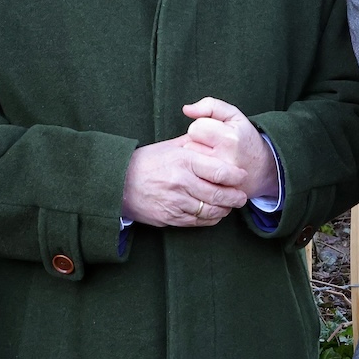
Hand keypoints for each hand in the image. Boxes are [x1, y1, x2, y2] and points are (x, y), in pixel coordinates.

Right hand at [122, 137, 242, 226]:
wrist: (117, 183)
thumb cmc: (145, 162)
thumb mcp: (169, 146)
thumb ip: (193, 143)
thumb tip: (214, 136)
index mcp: (183, 161)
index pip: (220, 171)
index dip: (236, 176)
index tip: (242, 176)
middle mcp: (181, 183)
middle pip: (219, 194)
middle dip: (235, 198)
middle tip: (241, 197)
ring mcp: (175, 202)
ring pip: (210, 211)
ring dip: (224, 210)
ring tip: (229, 206)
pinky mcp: (169, 218)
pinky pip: (197, 222)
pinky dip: (209, 219)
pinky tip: (213, 214)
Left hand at [183, 98, 280, 203]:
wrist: (264, 169)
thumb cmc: (245, 139)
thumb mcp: (234, 116)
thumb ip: (210, 106)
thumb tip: (186, 109)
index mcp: (229, 138)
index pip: (196, 128)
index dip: (201, 128)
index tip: (212, 133)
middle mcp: (224, 159)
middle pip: (189, 146)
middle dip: (196, 144)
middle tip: (211, 147)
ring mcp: (219, 178)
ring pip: (190, 164)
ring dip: (195, 160)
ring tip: (210, 158)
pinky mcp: (216, 190)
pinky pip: (194, 178)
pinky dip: (197, 174)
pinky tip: (207, 171)